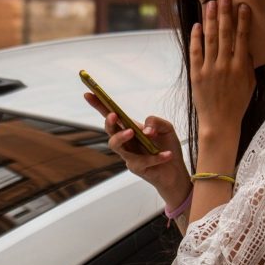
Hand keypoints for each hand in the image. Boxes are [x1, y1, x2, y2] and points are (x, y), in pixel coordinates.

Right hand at [83, 93, 190, 207]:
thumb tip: (145, 130)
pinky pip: (142, 161)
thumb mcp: (166, 128)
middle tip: (113, 116)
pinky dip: (156, 157)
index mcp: (130, 127)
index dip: (98, 104)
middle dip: (108, 122)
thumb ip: (156, 121)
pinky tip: (167, 154)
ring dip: (121, 137)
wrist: (176, 171)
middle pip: (109, 130)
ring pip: (116, 146)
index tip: (88, 94)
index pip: (111, 114)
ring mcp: (128, 155)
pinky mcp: (136, 168)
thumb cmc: (167, 146)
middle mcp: (126, 141)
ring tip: (133, 132)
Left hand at [190, 0, 254, 163]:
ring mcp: (209, 69)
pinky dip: (196, 38)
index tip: (243, 5)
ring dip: (210, 20)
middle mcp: (225, 66)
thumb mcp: (250, 84)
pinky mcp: (196, 74)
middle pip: (225, 34)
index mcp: (241, 67)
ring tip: (210, 4)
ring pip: (210, 39)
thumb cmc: (237, 103)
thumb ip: (248, 64)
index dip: (243, 20)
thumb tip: (247, 45)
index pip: (242, 38)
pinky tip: (197, 25)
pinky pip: (195, 52)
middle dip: (225, 13)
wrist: (219, 122)